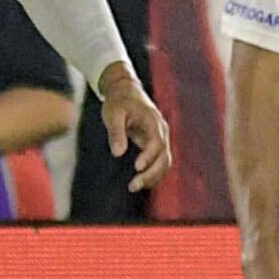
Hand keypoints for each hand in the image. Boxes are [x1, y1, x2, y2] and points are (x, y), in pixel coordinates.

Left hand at [98, 64, 173, 192]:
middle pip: (164, 157)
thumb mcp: (113, 114)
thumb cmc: (118, 102)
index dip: (149, 156)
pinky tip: (140, 183)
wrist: (125, 91)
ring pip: (164, 163)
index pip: (157, 143)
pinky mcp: (155, 145)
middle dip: (151, 173)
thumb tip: (118, 153)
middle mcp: (161, 132)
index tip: (137, 167)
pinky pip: (159, 163)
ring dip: (153, 177)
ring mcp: (161, 139)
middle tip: (133, 186)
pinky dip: (153, 174)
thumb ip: (116, 132)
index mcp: (153, 122)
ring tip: (134, 187)